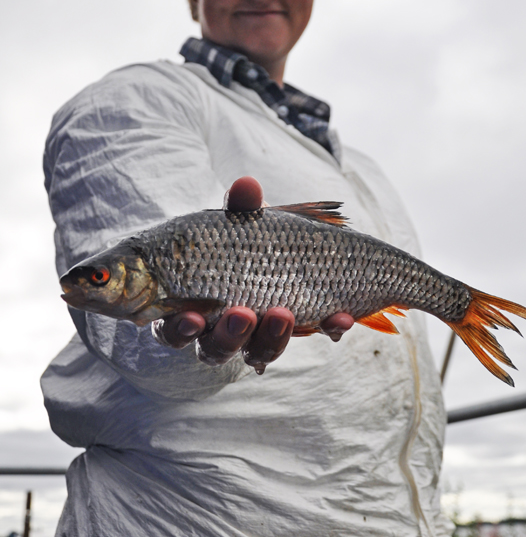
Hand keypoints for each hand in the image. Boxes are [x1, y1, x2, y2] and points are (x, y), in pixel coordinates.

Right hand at [152, 176, 353, 371]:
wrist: (294, 249)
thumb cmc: (245, 241)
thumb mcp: (242, 222)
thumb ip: (240, 208)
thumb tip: (246, 184)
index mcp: (189, 306)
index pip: (173, 328)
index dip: (180, 328)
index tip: (193, 317)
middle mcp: (220, 331)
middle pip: (214, 348)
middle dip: (230, 334)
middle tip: (244, 313)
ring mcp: (259, 337)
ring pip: (257, 353)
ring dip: (271, 337)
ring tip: (284, 313)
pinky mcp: (302, 332)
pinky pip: (309, 337)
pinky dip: (327, 327)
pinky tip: (341, 317)